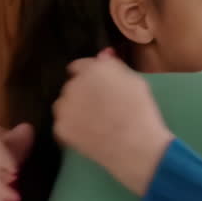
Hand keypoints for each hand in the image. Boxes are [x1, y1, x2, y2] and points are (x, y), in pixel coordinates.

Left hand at [52, 49, 173, 195]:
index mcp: (93, 69)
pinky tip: (86, 136)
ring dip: (72, 110)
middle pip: (71, 86)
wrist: (136, 146)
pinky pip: (61, 125)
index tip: (96, 88)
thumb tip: (103, 55)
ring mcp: (64, 106)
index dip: (87, 77)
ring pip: (63, 105)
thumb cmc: (141, 111)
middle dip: (81, 93)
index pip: (78, 67)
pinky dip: (70, 129)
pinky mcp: (60, 128)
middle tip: (98, 108)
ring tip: (91, 123)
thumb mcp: (135, 81)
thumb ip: (114, 66)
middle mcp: (74, 83)